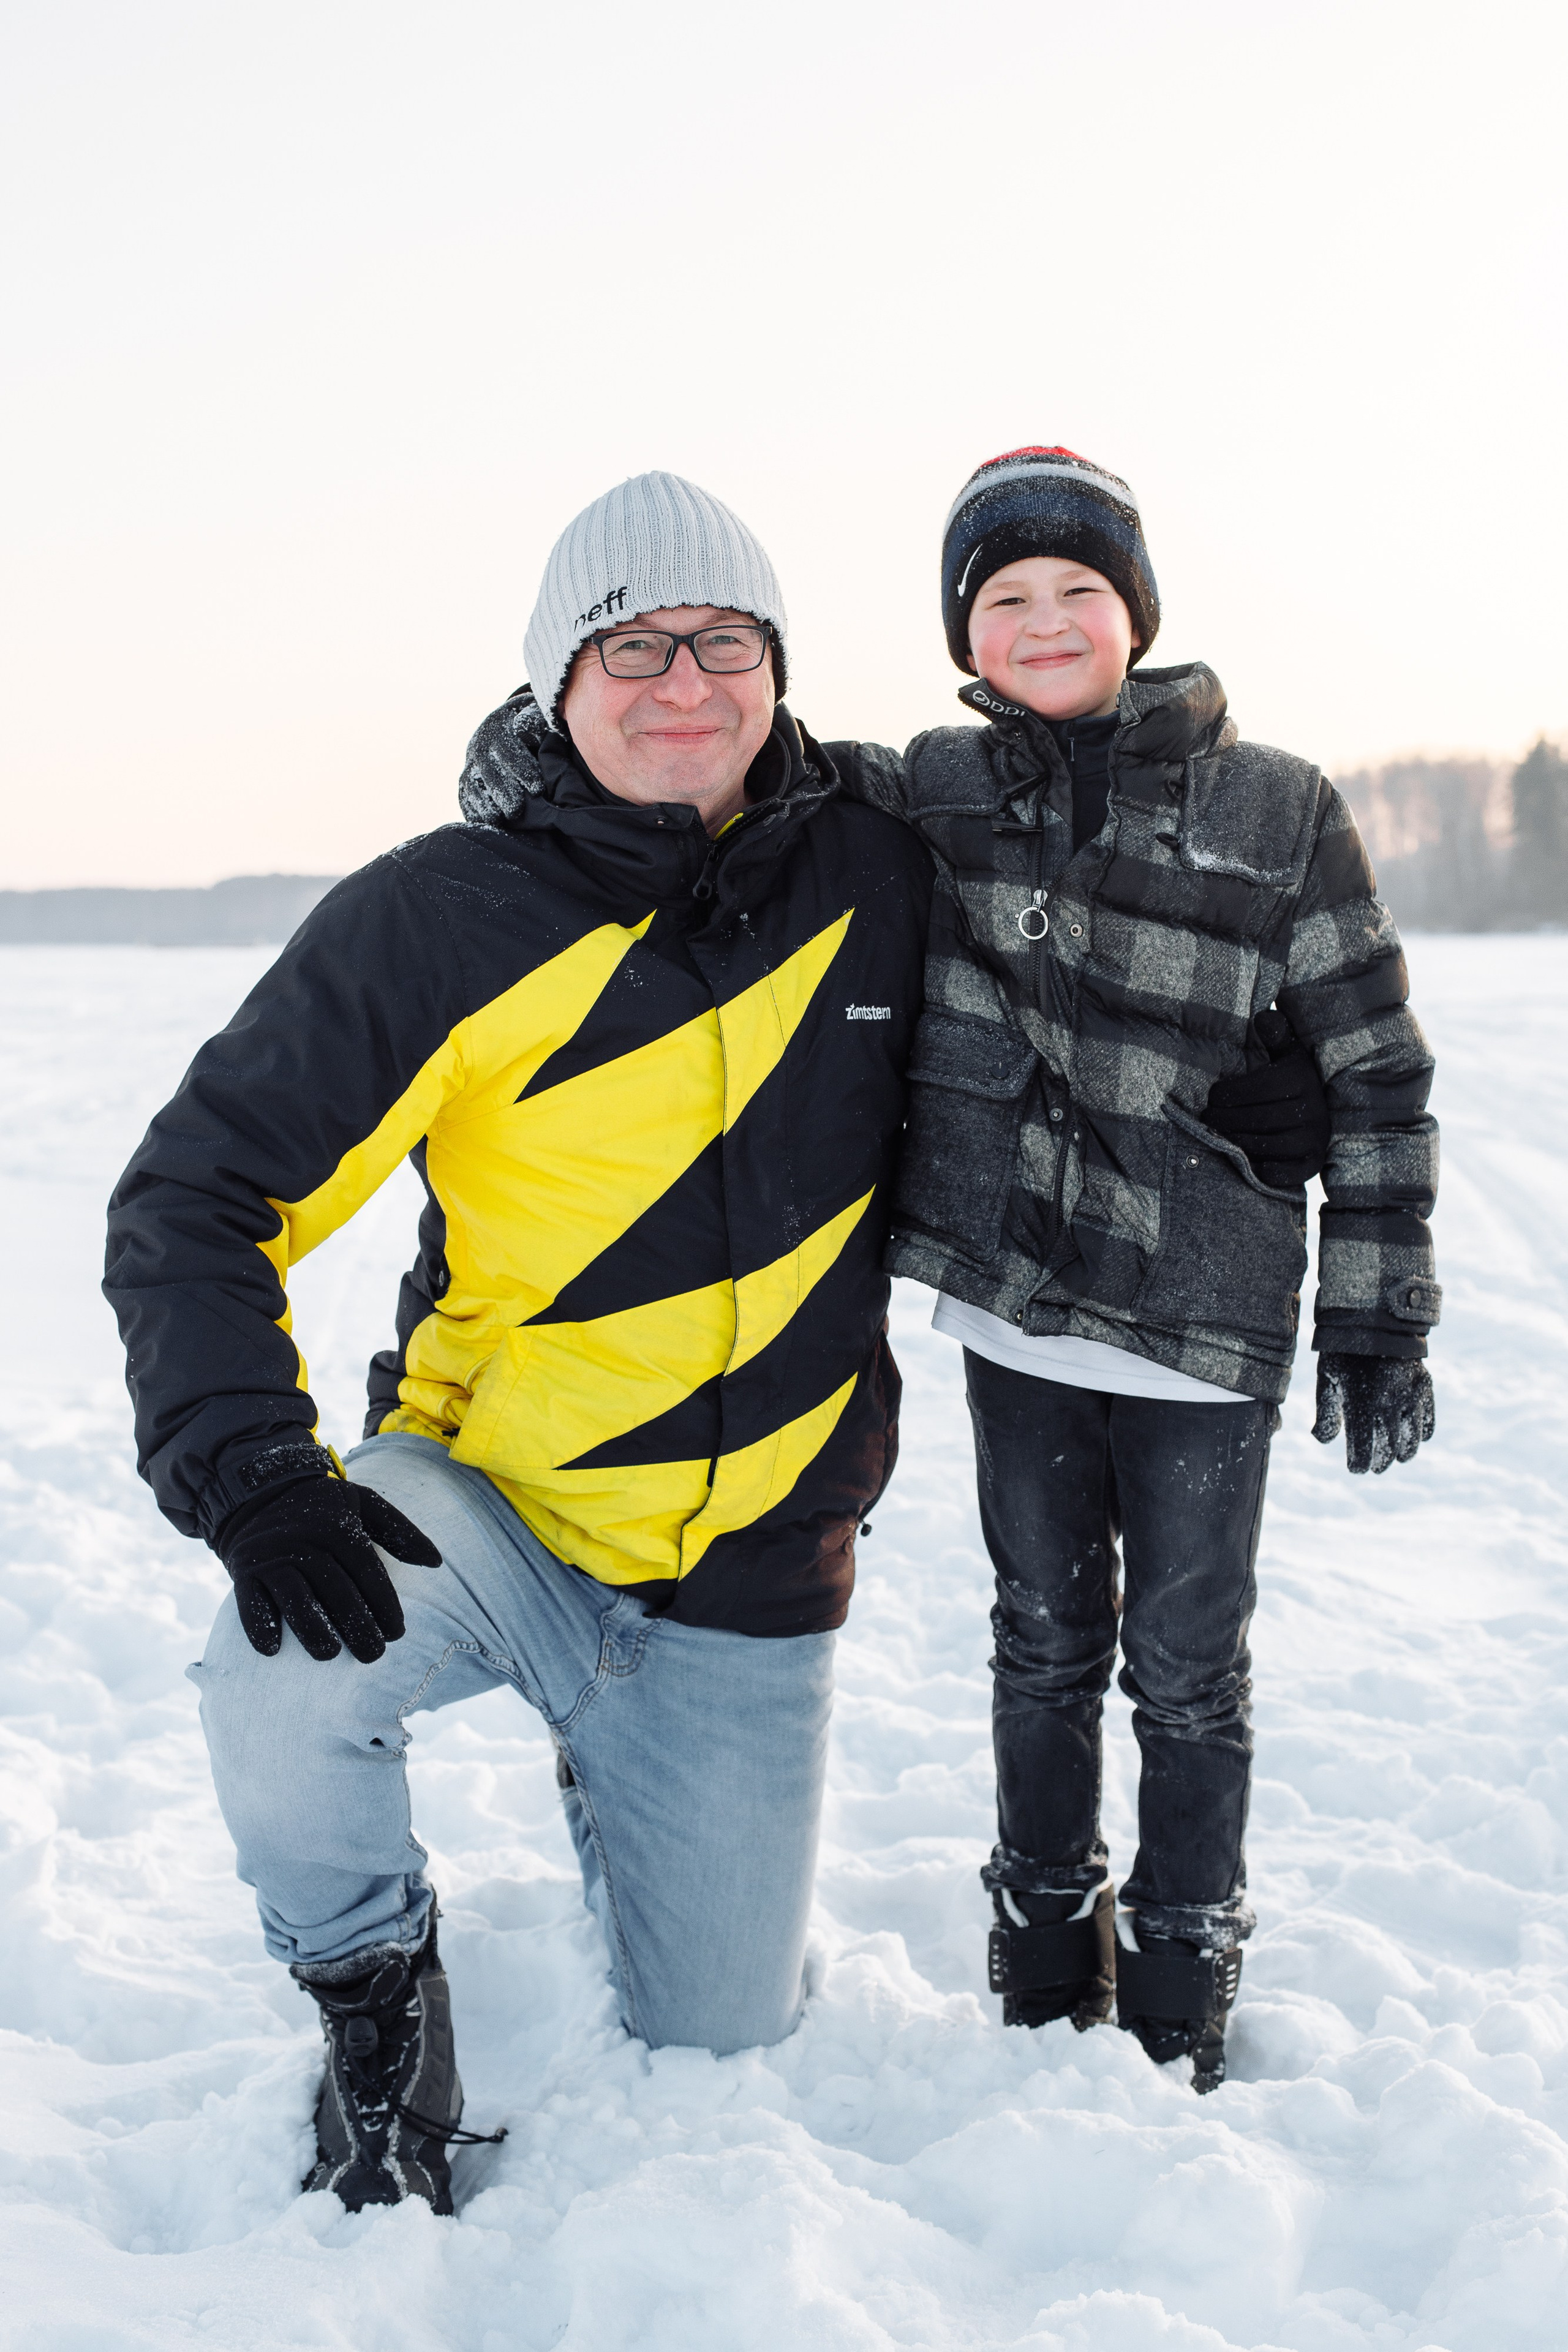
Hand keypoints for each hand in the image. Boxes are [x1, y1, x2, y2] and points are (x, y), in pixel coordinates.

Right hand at [217, 1479, 441, 1662]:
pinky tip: (273, 1648)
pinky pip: (249, 1601)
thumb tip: (437, 1562)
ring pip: (295, 1600)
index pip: (367, 1572)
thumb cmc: (322, 1505)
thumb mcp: (364, 1503)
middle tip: (373, 1655)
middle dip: (358, 1627)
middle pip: (336, 1591)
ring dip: (312, 1631)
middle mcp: (305, 1541)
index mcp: (338, 1526)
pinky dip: (258, 1625)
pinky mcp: (243, 1570)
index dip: (384, 1605)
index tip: (397, 1633)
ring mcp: (272, 1557)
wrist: (260, 1489)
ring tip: (330, 1654)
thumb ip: (400, 1531)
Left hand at [1204, 1010, 1330, 1191]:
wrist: (1325, 1115)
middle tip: (1206, 1120)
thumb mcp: (1288, 1054)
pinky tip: (1243, 1157)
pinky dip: (1257, 1167)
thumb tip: (1263, 1017)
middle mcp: (1313, 1111)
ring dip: (1233, 1142)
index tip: (1212, 1097)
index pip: (1252, 1089)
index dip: (1224, 1095)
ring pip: (1261, 1145)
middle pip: (1254, 1119)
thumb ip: (1276, 1034)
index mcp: (1302, 1080)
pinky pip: (1277, 1172)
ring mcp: (1314, 1140)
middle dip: (1222, 1120)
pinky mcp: (1312, 1165)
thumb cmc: (1293, 1081)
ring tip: (1217, 1135)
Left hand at [1312, 1354, 1434, 1473]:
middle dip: (1379, 1462)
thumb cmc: (1343, 1351)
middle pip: (1387, 1451)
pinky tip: (1412, 1437)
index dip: (1358, 1465)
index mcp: (1359, 1404)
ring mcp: (1410, 1396)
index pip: (1362, 1452)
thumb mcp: (1328, 1379)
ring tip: (1395, 1457)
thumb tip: (1323, 1440)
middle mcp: (1387, 1404)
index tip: (1356, 1467)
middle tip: (1374, 1466)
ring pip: (1412, 1442)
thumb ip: (1325, 1413)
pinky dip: (1421, 1435)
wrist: (1376, 1317)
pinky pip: (1428, 1423)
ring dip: (1403, 1454)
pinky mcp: (1425, 1388)